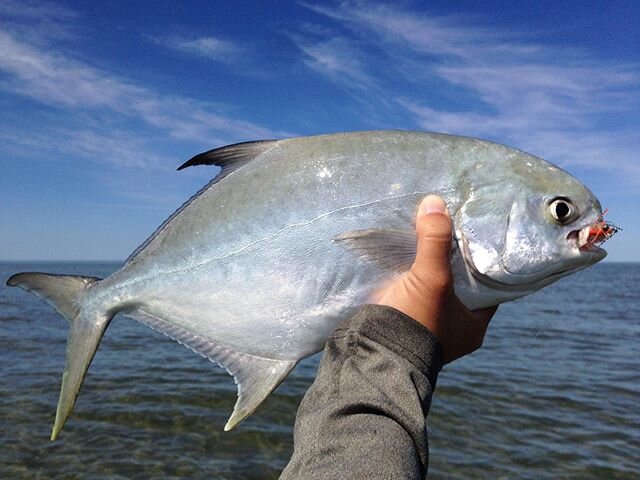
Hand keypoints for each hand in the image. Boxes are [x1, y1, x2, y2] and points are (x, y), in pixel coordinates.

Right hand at [377, 195, 496, 363]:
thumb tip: (435, 202)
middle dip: (451, 262)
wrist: (372, 355)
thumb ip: (435, 240)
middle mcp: (453, 329)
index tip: (473, 237)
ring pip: (433, 289)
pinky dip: (408, 279)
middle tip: (447, 232)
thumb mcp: (431, 278)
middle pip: (458, 286)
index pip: (487, 286)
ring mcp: (427, 328)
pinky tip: (402, 259)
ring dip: (427, 269)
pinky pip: (412, 295)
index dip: (481, 261)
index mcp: (473, 326)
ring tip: (423, 240)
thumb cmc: (414, 322)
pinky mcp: (403, 325)